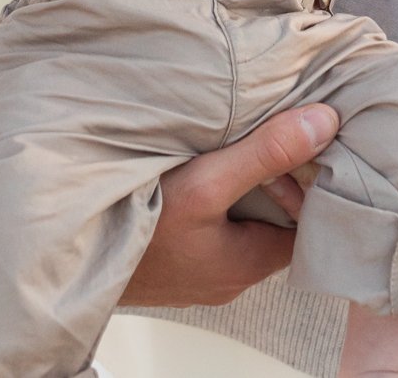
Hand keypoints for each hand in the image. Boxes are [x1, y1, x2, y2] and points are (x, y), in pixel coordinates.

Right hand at [116, 104, 338, 307]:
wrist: (72, 251)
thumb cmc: (137, 228)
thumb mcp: (208, 182)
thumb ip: (266, 152)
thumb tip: (325, 122)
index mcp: (248, 265)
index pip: (307, 224)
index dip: (307, 182)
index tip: (293, 145)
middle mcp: (230, 275)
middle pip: (276, 221)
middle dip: (274, 179)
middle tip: (256, 141)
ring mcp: (202, 270)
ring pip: (244, 221)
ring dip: (242, 185)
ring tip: (226, 150)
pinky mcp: (178, 258)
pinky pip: (214, 225)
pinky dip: (215, 196)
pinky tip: (197, 171)